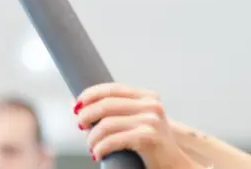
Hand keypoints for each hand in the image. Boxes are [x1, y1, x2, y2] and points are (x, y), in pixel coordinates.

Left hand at [75, 83, 202, 168]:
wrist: (174, 165)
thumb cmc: (151, 146)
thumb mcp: (137, 122)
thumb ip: (115, 112)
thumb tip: (78, 104)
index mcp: (148, 97)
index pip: (113, 89)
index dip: (90, 94)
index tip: (77, 106)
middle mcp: (152, 105)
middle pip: (107, 104)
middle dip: (87, 115)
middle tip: (80, 126)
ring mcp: (151, 121)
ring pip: (107, 124)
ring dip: (92, 137)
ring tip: (92, 146)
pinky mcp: (149, 137)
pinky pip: (113, 140)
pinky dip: (100, 148)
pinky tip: (98, 154)